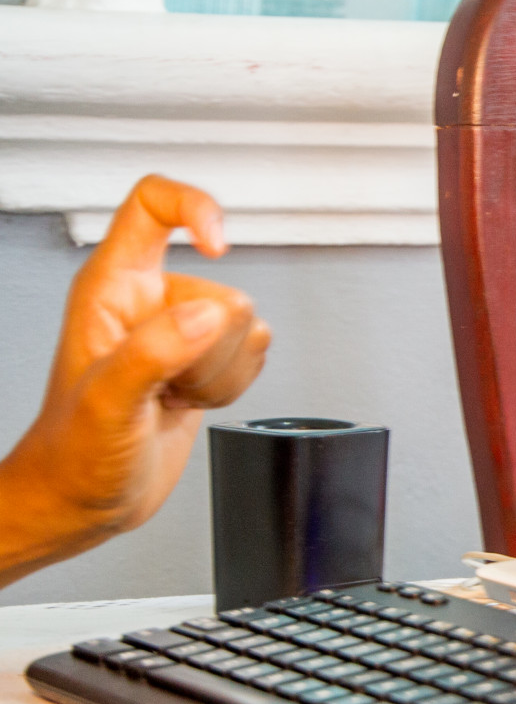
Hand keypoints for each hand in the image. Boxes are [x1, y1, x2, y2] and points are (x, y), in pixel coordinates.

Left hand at [0, 176, 268, 585]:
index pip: (154, 204)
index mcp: (110, 287)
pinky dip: (233, 387)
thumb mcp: (106, 404)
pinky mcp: (205, 359)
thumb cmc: (73, 455)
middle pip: (222, 288)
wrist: (83, 499)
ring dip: (221, 374)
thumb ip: (154, 352)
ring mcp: (178, 330)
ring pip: (245, 326)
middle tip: (168, 381)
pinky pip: (254, 354)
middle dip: (210, 349)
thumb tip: (208, 315)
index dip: (196, 208)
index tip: (221, 245)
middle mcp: (147, 299)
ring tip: (173, 395)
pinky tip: (190, 401)